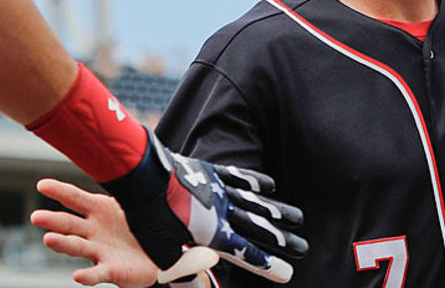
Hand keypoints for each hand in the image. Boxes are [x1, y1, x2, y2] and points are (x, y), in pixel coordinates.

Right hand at [32, 178, 159, 286]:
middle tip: (36, 217)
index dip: (59, 191)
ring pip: (77, 246)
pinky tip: (78, 276)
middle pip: (68, 223)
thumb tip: (136, 162)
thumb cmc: (139, 224)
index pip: (74, 197)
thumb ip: (129, 186)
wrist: (157, 255)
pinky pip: (97, 273)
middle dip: (51, 220)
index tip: (42, 185)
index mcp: (98, 208)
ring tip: (49, 240)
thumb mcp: (134, 201)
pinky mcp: (111, 270)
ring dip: (62, 244)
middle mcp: (93, 230)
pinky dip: (88, 275)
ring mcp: (100, 250)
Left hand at [102, 131, 306, 282]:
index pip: (248, 254)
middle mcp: (223, 213)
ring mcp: (218, 190)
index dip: (269, 265)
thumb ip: (186, 272)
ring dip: (278, 211)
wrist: (141, 175)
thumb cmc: (149, 217)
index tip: (288, 273)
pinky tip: (269, 186)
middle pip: (260, 228)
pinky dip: (256, 182)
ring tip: (298, 217)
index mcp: (214, 236)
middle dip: (283, 240)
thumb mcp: (164, 255)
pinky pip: (238, 176)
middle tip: (304, 247)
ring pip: (255, 202)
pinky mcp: (209, 172)